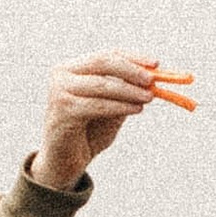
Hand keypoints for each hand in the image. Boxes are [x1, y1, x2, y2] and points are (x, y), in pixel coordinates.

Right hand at [28, 55, 163, 192]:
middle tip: (152, 80)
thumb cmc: (90, 131)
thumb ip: (127, 91)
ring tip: (149, 97)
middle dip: (131, 70)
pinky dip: (120, 106)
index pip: (107, 55)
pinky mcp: (62, 110)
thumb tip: (154, 79)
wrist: (65, 160)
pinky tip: (136, 109)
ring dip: (129, 90)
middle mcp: (62, 74)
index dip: (133, 58)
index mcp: (73, 68)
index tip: (156, 64)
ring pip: (101, 84)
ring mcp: (59, 91)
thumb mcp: (113, 106)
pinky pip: (97, 104)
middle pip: (102, 63)